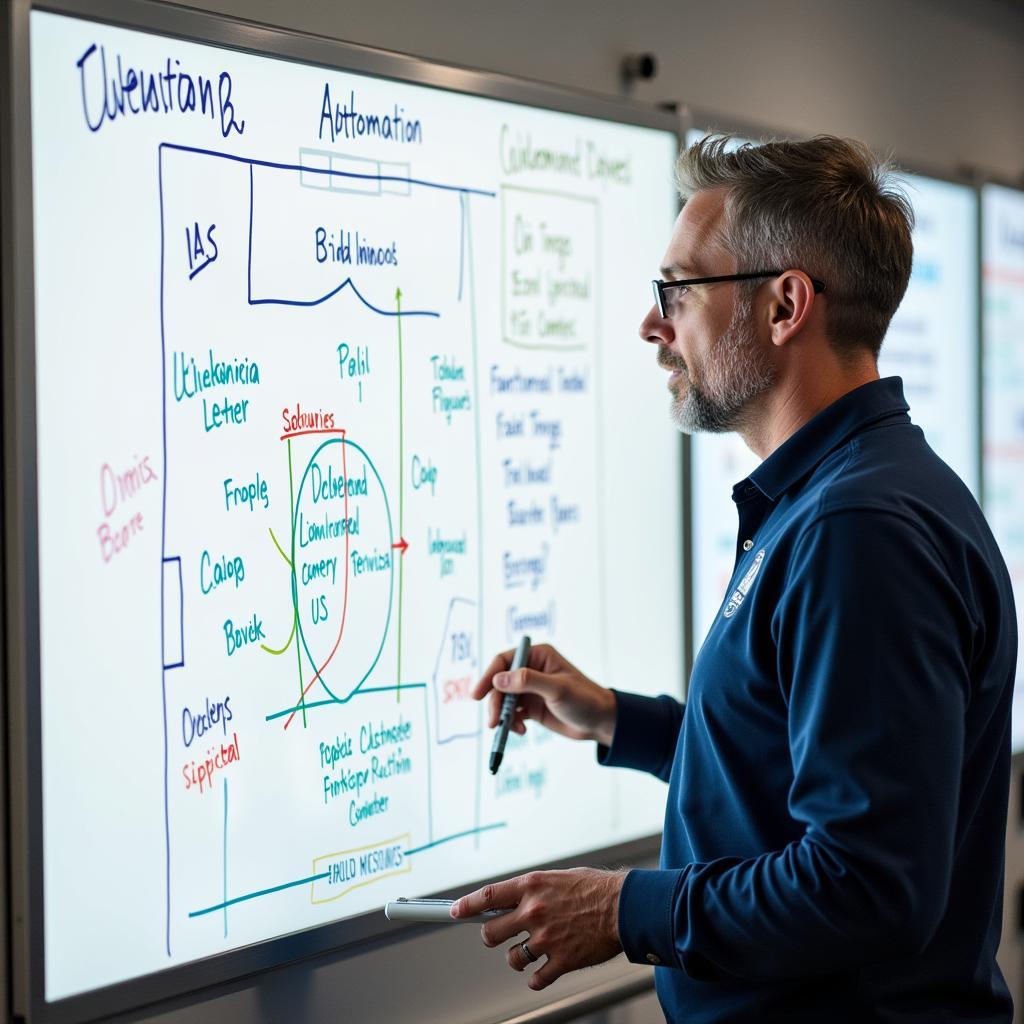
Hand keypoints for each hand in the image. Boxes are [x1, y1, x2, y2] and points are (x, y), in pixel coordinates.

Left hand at [451, 868, 625, 990]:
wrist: (624, 906)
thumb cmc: (594, 888)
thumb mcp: (557, 878)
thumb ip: (533, 890)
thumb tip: (512, 901)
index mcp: (531, 886)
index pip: (487, 896)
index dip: (467, 905)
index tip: (455, 911)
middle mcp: (534, 912)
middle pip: (491, 933)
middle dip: (491, 936)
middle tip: (500, 936)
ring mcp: (546, 938)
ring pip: (512, 958)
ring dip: (517, 958)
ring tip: (529, 952)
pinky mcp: (562, 960)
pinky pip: (536, 978)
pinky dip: (536, 977)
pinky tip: (543, 971)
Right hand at [471, 643, 616, 746]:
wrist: (601, 723)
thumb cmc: (585, 699)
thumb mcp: (557, 689)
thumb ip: (527, 682)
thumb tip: (498, 680)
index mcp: (538, 656)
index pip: (504, 661)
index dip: (488, 676)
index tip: (477, 695)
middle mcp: (532, 670)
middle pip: (500, 683)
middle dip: (496, 703)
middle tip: (493, 722)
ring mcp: (531, 689)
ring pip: (504, 700)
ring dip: (502, 715)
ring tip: (508, 730)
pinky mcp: (532, 707)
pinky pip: (512, 713)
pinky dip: (512, 723)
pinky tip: (521, 731)